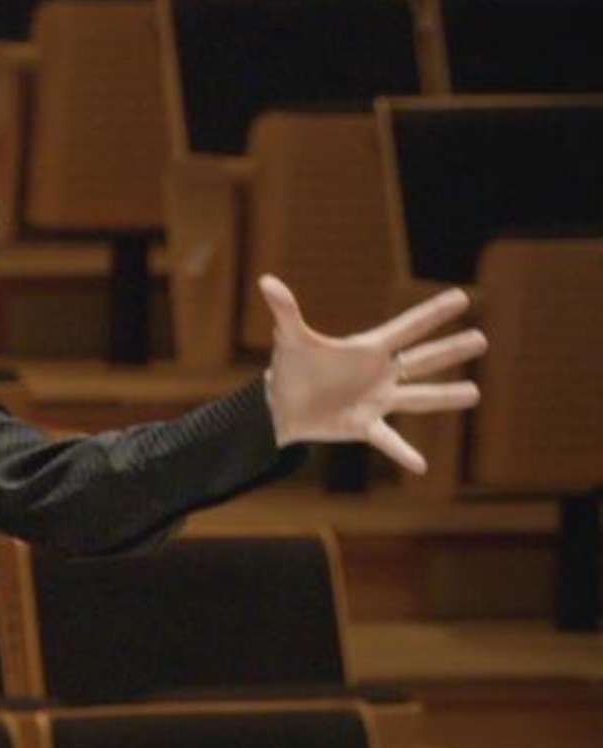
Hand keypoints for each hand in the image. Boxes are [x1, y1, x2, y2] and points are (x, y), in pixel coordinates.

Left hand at [259, 275, 487, 474]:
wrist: (281, 406)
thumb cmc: (290, 368)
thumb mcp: (290, 339)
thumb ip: (285, 311)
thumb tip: (266, 281)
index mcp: (368, 349)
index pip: (408, 327)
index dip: (434, 313)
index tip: (463, 297)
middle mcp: (379, 373)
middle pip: (422, 359)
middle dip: (451, 350)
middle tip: (482, 339)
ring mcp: (376, 400)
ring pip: (418, 397)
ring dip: (445, 397)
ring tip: (476, 393)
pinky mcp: (364, 426)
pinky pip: (389, 441)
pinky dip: (403, 453)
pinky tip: (421, 466)